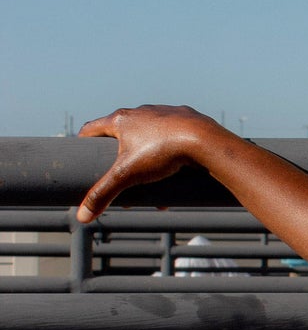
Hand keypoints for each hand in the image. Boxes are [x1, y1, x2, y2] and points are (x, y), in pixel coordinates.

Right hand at [75, 104, 232, 221]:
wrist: (204, 139)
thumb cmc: (163, 153)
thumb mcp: (128, 175)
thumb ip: (104, 194)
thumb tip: (81, 217)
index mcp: (121, 120)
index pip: (92, 129)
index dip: (84, 143)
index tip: (82, 156)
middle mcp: (140, 112)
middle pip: (122, 135)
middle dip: (120, 159)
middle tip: (121, 176)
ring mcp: (164, 113)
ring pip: (149, 137)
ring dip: (147, 158)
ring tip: (152, 182)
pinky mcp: (185, 117)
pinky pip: (172, 136)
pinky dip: (170, 153)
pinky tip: (176, 169)